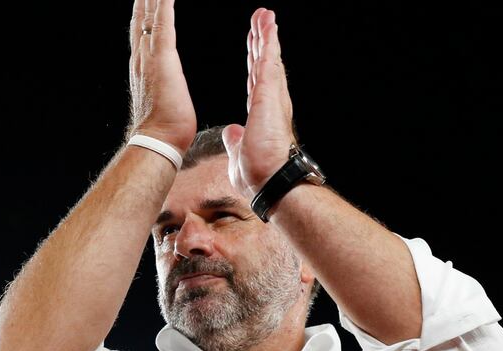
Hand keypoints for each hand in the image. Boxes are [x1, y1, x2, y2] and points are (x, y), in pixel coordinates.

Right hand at [127, 0, 196, 152]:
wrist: (157, 140)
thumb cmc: (164, 128)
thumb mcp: (162, 99)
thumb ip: (161, 88)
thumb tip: (166, 91)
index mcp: (142, 66)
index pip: (143, 30)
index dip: (144, 10)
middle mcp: (141, 57)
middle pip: (142, 18)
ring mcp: (149, 56)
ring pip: (150, 16)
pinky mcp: (163, 57)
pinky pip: (163, 23)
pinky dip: (164, 5)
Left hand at [222, 8, 295, 198]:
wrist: (270, 182)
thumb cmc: (259, 175)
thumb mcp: (240, 153)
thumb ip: (236, 140)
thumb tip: (231, 132)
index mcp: (260, 113)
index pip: (255, 80)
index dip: (254, 60)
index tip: (253, 44)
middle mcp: (269, 102)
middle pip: (264, 64)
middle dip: (262, 41)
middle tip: (261, 19)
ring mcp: (271, 98)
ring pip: (268, 60)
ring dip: (267, 37)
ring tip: (266, 16)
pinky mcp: (268, 97)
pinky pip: (267, 65)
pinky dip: (268, 45)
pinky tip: (268, 28)